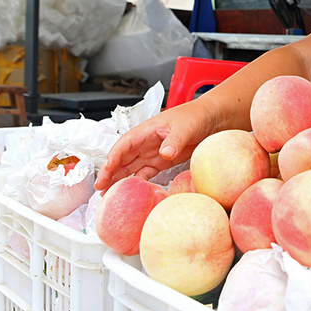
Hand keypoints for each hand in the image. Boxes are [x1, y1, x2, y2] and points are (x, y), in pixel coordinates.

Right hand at [95, 100, 215, 191]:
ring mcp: (152, 153)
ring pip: (130, 167)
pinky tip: (130, 192)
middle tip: (100, 188)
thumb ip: (174, 140)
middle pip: (122, 157)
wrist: (211, 120)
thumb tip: (164, 153)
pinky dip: (136, 182)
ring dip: (119, 179)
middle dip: (109, 172)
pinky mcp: (161, 162)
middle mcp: (146, 142)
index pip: (125, 143)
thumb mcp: (185, 127)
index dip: (114, 156)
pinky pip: (144, 173)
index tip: (107, 169)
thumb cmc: (195, 116)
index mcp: (147, 130)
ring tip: (107, 194)